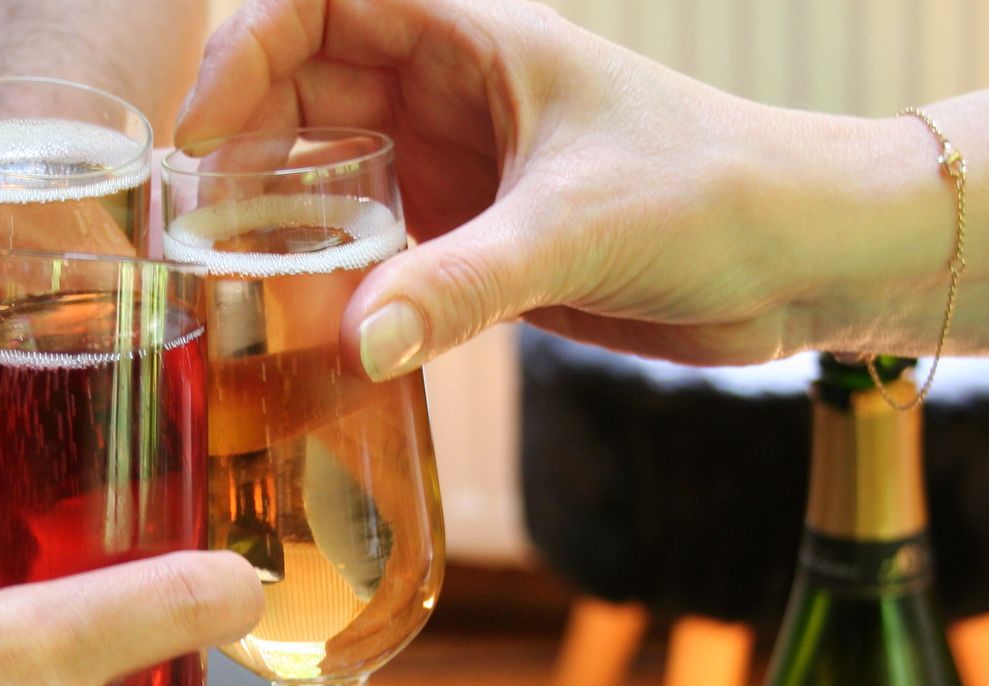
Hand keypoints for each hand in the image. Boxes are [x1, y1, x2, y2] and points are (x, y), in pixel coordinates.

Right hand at [176, 0, 815, 374]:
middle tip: (186, 222)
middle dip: (237, 140)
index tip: (202, 127)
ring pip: (327, 172)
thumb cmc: (719, 196)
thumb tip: (355, 342)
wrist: (802, 261)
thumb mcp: (581, 228)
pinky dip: (328, 278)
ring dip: (274, 215)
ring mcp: (459, 172)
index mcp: (474, 40)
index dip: (246, 44)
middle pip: (300, 88)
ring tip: (218, 275)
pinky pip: (372, 249)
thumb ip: (465, 284)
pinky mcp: (474, 246)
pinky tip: (294, 322)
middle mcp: (451, 97)